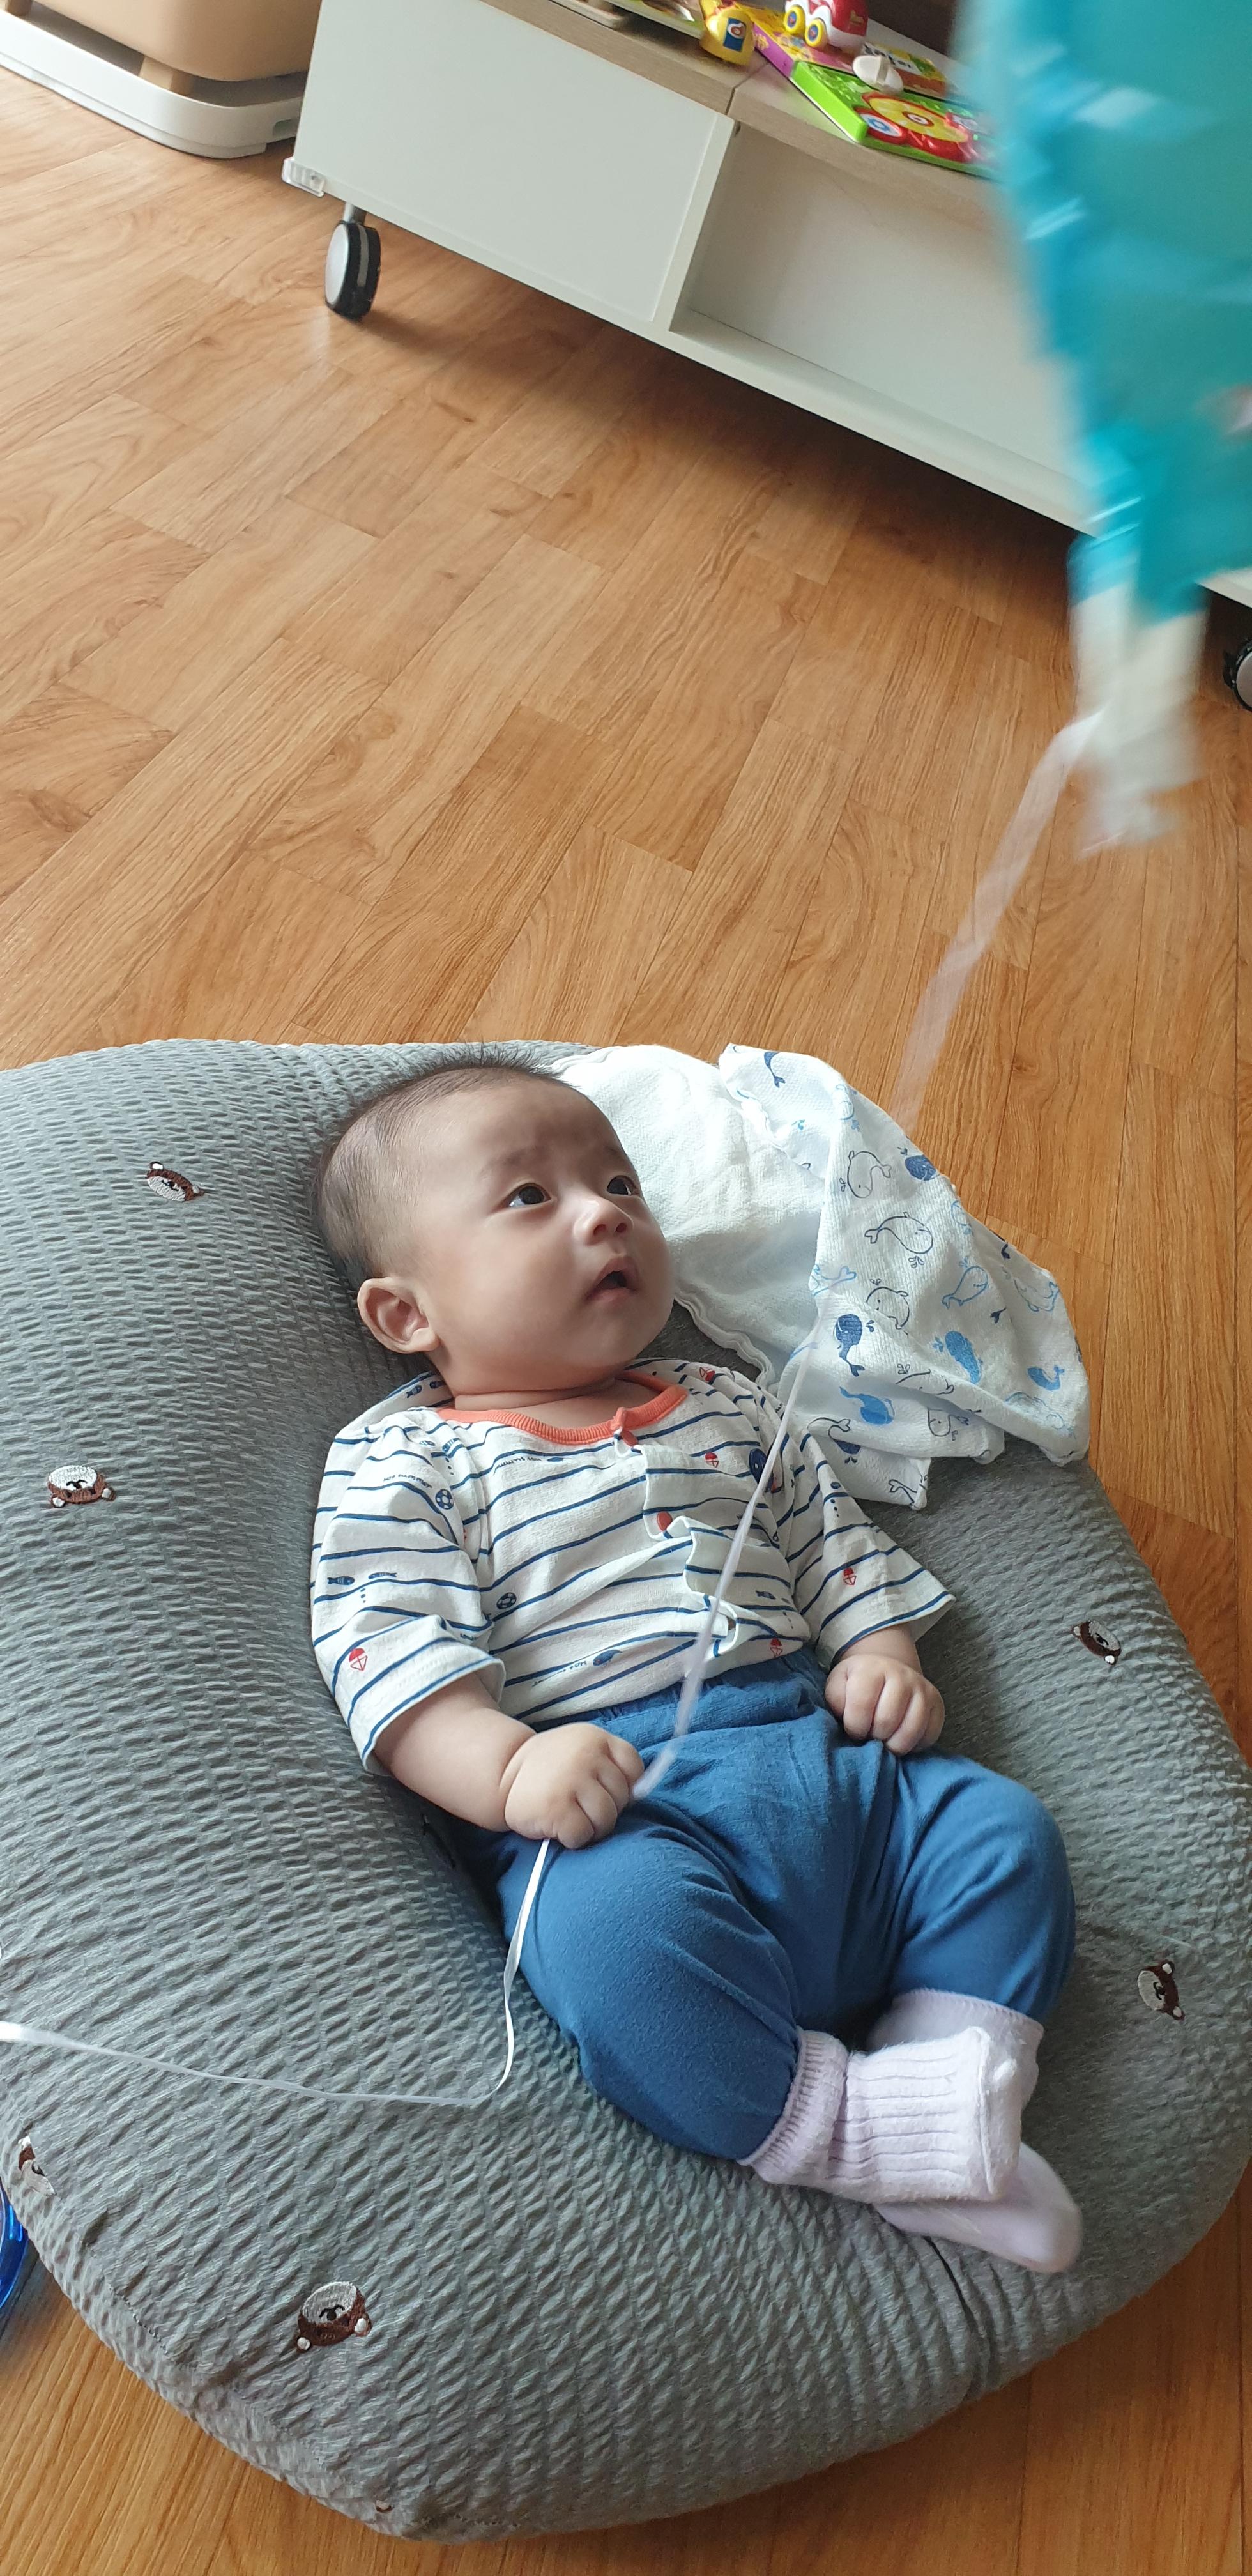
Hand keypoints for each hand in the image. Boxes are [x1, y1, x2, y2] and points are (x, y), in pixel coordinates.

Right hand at [501, 1724, 644, 1848]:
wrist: (503, 1775)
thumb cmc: (553, 1771)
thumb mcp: (582, 1752)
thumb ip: (610, 1766)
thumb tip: (637, 1796)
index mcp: (595, 1738)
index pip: (633, 1767)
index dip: (624, 1787)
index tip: (604, 1791)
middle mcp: (586, 1755)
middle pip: (621, 1798)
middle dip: (605, 1811)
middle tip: (581, 1807)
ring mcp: (570, 1780)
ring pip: (605, 1819)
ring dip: (591, 1828)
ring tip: (572, 1818)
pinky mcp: (556, 1808)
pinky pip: (582, 1834)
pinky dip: (573, 1838)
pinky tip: (557, 1825)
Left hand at [825, 1651, 943, 1754]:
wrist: (886, 1671)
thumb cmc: (857, 1685)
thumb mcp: (838, 1686)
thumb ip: (836, 1701)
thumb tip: (847, 1719)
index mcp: (872, 1669)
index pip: (861, 1707)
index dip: (854, 1727)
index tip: (854, 1730)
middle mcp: (901, 1674)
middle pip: (886, 1721)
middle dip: (874, 1737)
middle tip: (870, 1734)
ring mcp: (922, 1688)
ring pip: (909, 1732)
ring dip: (893, 1745)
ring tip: (884, 1739)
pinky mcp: (937, 1703)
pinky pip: (929, 1736)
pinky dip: (914, 1745)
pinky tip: (901, 1737)